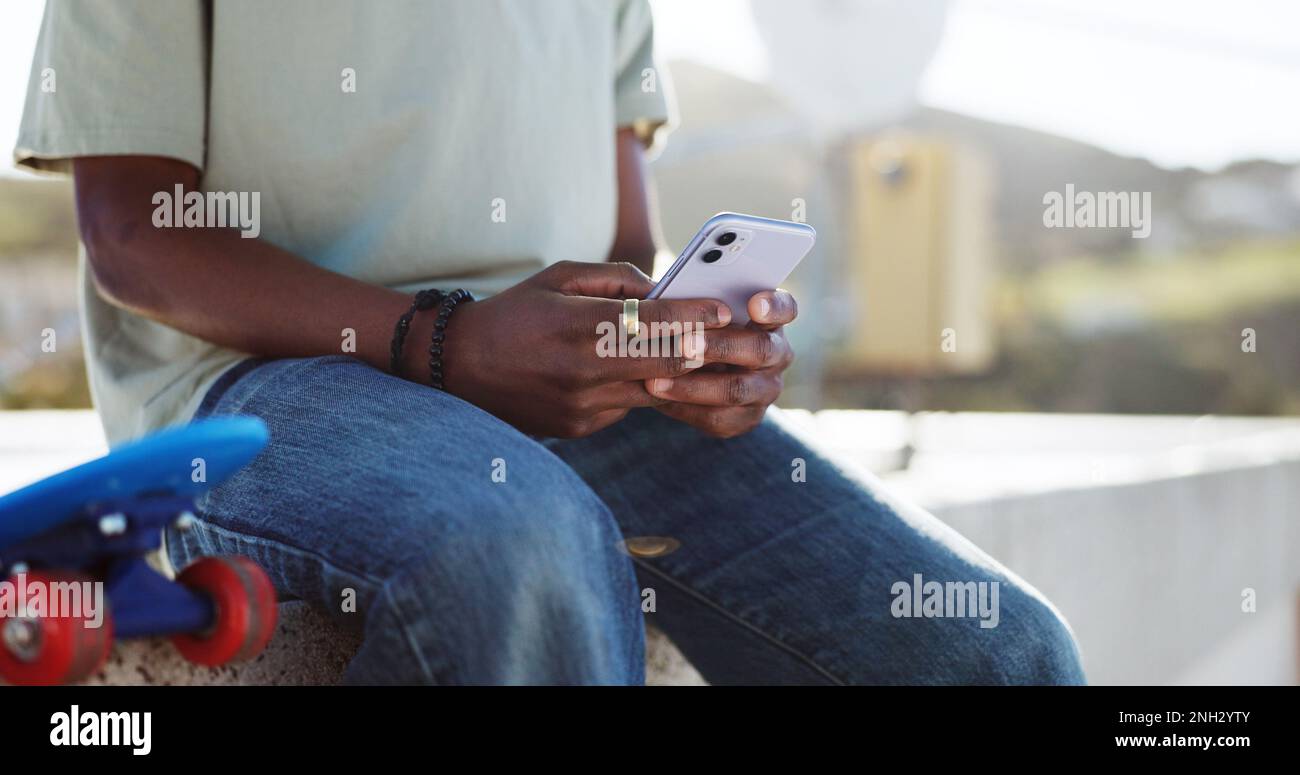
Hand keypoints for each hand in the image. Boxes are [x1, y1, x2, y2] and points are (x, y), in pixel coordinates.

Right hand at [414, 261, 730, 437]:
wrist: (458, 367)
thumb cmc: (515, 312)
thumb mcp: (559, 278)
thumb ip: (616, 280)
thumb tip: (665, 290)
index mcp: (577, 326)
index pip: (652, 323)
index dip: (693, 318)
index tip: (723, 311)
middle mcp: (583, 371)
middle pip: (665, 365)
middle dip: (704, 351)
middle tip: (733, 339)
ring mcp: (583, 406)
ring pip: (652, 391)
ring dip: (679, 375)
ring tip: (703, 356)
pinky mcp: (581, 427)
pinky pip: (627, 406)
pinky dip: (639, 389)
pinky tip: (639, 376)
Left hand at [644, 289, 796, 437]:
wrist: (691, 371)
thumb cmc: (693, 327)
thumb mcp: (696, 311)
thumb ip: (692, 303)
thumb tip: (663, 296)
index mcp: (770, 319)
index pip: (785, 309)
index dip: (773, 307)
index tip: (754, 305)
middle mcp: (776, 354)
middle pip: (760, 349)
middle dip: (721, 347)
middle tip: (684, 344)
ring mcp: (765, 389)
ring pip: (737, 390)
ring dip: (694, 386)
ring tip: (655, 382)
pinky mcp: (747, 418)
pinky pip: (719, 418)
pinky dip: (686, 408)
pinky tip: (658, 400)